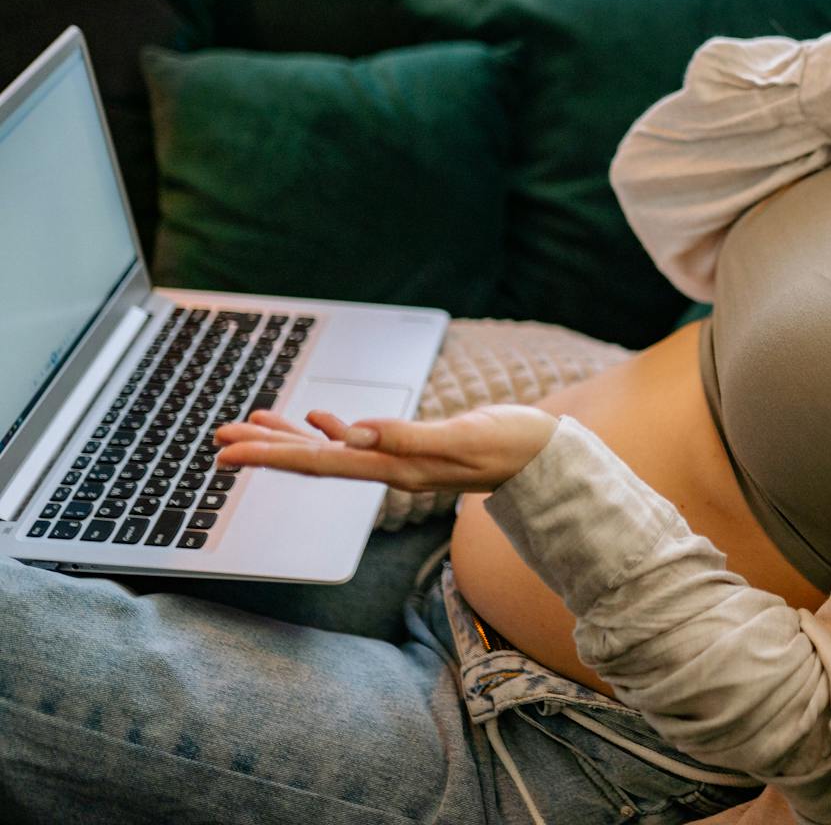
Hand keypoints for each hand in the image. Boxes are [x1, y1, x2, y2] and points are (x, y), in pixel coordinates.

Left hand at [212, 405, 559, 493]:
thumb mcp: (465, 437)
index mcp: (396, 469)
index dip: (272, 456)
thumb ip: (409, 438)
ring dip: (288, 441)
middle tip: (220, 437)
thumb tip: (352, 432)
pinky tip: (317, 421)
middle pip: (314, 462)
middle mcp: (390, 470)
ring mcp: (400, 462)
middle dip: (265, 450)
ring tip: (249, 427)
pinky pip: (358, 443)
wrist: (548, 458)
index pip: (321, 463)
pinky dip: (330, 432)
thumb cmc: (515, 445)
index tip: (228, 452)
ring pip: (330, 453)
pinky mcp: (413, 450)